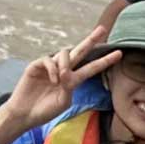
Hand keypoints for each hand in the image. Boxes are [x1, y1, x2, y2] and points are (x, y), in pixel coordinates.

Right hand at [0, 26, 120, 130]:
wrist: (25, 114)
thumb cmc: (45, 110)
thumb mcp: (63, 102)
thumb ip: (69, 87)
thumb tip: (67, 72)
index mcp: (73, 80)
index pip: (92, 68)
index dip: (105, 61)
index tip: (119, 53)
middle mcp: (64, 70)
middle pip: (80, 51)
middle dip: (91, 40)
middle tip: (103, 29)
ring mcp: (50, 66)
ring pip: (65, 53)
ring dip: (65, 64)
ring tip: (61, 79)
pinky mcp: (36, 65)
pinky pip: (48, 59)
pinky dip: (52, 68)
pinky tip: (52, 79)